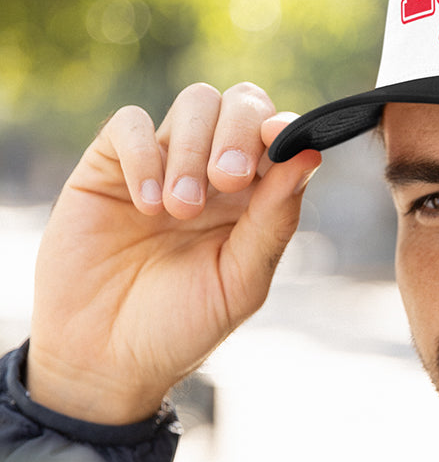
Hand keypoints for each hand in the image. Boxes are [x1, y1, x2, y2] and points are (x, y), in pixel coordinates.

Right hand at [28, 82, 320, 423]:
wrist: (106, 358)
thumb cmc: (180, 326)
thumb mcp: (240, 281)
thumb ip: (275, 220)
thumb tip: (310, 154)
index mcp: (255, 199)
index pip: (278, 135)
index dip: (284, 127)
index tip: (280, 141)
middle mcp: (213, 172)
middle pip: (240, 103)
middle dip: (239, 132)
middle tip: (228, 181)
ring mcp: (163, 163)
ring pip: (194, 104)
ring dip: (194, 149)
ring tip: (180, 211)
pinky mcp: (108, 166)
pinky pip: (131, 124)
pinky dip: (145, 154)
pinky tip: (147, 206)